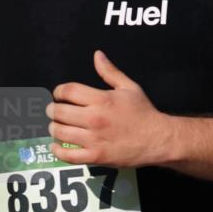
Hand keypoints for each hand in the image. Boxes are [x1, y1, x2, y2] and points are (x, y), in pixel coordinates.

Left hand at [47, 50, 169, 167]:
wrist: (159, 139)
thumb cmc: (144, 113)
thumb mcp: (130, 88)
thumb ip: (110, 72)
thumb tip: (97, 55)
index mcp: (102, 99)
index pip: (68, 91)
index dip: (59, 91)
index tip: (60, 95)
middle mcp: (94, 118)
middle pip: (58, 111)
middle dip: (53, 110)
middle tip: (55, 111)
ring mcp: (94, 139)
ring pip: (59, 132)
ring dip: (54, 128)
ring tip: (57, 127)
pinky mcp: (96, 156)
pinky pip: (67, 155)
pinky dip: (57, 150)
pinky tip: (57, 146)